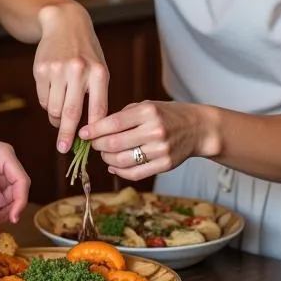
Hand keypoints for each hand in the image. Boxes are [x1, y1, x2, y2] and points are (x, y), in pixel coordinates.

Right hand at [34, 4, 109, 152]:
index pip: (97, 109)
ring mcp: (58, 70)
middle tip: (63, 149)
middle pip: (71, 113)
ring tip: (60, 114)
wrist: (64, 23)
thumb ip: (96, 96)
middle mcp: (79, 71)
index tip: (89, 147)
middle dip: (66, 135)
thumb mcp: (99, 69)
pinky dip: (47, 103)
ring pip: (53, 108)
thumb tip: (90, 130)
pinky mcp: (41, 70)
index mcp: (99, 73)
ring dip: (56, 118)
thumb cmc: (86, 53)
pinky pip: (43, 99)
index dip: (93, 131)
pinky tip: (53, 93)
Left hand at [79, 100, 209, 180]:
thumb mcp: (146, 106)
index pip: (113, 123)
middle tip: (93, 144)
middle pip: (115, 144)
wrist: (197, 128)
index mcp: (148, 112)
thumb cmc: (166, 114)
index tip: (83, 133)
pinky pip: (135, 173)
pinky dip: (119, 171)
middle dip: (98, 146)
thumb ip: (123, 116)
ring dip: (107, 159)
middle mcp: (155, 131)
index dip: (94, 130)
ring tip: (104, 154)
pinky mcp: (165, 165)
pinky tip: (113, 166)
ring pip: (122, 161)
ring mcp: (161, 150)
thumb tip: (95, 130)